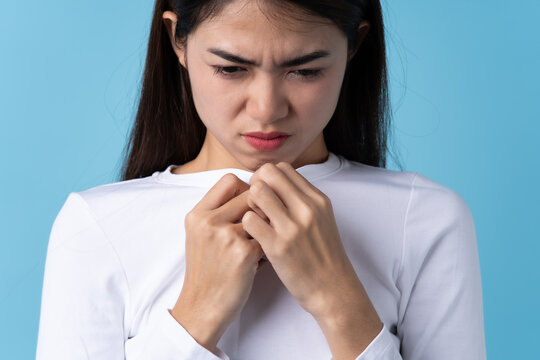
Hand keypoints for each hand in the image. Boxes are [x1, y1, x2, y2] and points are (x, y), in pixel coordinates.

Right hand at [171, 173, 264, 350]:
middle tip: (262, 225)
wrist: (203, 307)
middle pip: (250, 194)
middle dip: (261, 207)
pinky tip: (261, 260)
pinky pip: (268, 237)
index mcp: (197, 214)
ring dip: (267, 226)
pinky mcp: (243, 253)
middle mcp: (209, 222)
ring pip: (263, 214)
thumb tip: (250, 189)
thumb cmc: (206, 271)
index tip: (251, 204)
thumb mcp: (199, 236)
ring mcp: (225, 236)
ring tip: (262, 241)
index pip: (230, 180)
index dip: (246, 188)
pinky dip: (269, 247)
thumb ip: (218, 212)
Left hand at [241, 162, 374, 318]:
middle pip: (268, 173)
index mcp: (317, 199)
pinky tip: (254, 236)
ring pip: (257, 191)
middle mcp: (306, 208)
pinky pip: (249, 219)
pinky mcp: (277, 247)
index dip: (268, 177)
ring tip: (256, 219)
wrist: (333, 289)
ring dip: (250, 203)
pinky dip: (247, 225)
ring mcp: (292, 227)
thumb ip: (302, 199)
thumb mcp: (322, 219)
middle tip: (256, 205)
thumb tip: (276, 182)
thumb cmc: (323, 254)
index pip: (282, 168)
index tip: (267, 194)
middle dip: (256, 184)